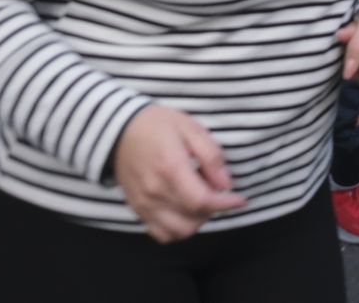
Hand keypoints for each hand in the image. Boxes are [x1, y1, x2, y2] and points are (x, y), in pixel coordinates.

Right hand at [112, 104, 246, 242]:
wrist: (118, 130)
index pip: (202, 201)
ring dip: (196, 222)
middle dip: (212, 211)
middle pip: (191, 221)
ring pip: (176, 232)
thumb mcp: (191, 128)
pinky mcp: (137, 210)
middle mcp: (155, 192)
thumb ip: (211, 157)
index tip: (239, 199)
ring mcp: (143, 204)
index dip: (225, 204)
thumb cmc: (158, 125)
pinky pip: (160, 233)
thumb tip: (225, 185)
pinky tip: (184, 211)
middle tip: (216, 192)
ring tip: (200, 200)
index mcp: (171, 169)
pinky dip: (177, 229)